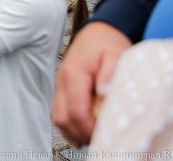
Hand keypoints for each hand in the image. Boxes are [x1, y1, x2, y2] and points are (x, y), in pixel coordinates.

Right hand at [52, 22, 131, 146]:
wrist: (97, 32)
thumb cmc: (107, 43)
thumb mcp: (116, 54)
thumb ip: (110, 73)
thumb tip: (104, 93)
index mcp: (74, 73)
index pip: (75, 109)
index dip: (88, 127)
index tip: (104, 134)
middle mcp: (61, 80)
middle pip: (62, 117)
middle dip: (79, 133)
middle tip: (99, 140)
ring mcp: (59, 85)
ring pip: (57, 117)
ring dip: (72, 131)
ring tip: (91, 139)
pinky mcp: (62, 89)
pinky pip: (59, 111)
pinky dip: (68, 125)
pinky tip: (81, 132)